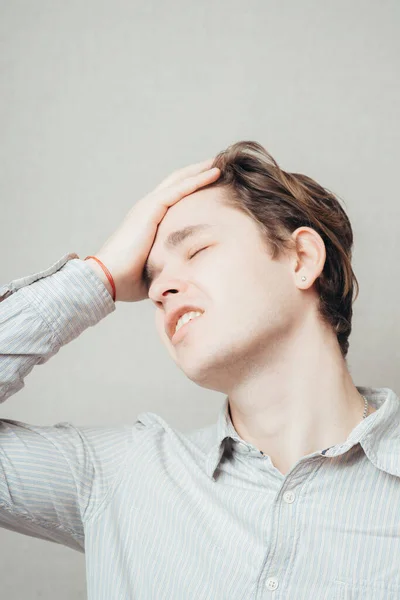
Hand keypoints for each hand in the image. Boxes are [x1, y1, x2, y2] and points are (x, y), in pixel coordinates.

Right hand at [90, 159, 220, 301]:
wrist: (108, 279)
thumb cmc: (129, 280)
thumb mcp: (158, 268)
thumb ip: (172, 265)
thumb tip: (191, 275)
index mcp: (148, 221)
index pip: (174, 197)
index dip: (192, 187)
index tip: (213, 183)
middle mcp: (147, 209)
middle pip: (177, 182)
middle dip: (198, 172)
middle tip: (220, 165)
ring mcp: (148, 206)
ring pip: (179, 180)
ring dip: (201, 170)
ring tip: (221, 163)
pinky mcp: (150, 209)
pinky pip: (178, 189)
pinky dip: (197, 180)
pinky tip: (214, 173)